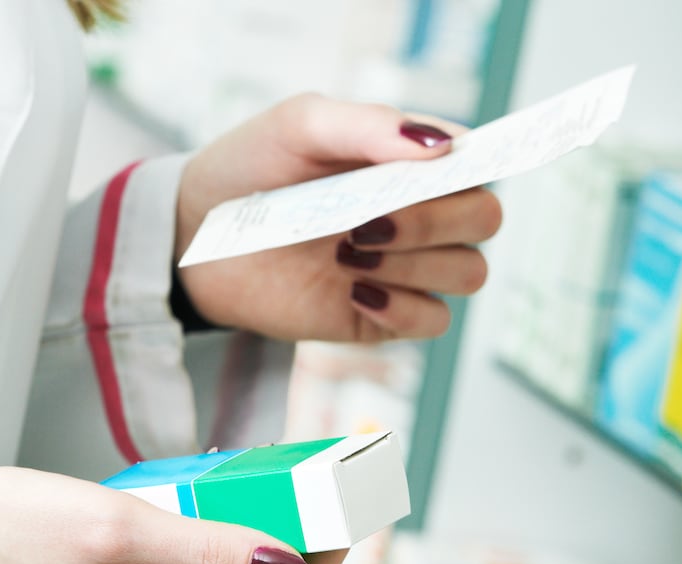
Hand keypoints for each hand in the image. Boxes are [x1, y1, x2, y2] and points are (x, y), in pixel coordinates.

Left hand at [175, 94, 501, 342]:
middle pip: (485, 219)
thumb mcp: (299, 125)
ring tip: (344, 253)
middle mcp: (420, 212)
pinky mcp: (385, 315)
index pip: (479, 162)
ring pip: (469, 272)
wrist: (196, 239)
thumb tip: (444, 148)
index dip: (479, 166)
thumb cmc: (250, 169)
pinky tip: (352, 289)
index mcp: (411, 159)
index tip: (447, 173)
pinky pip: (434, 320)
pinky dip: (402, 306)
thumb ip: (370, 125)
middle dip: (433, 220)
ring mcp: (406, 267)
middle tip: (364, 219)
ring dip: (413, 262)